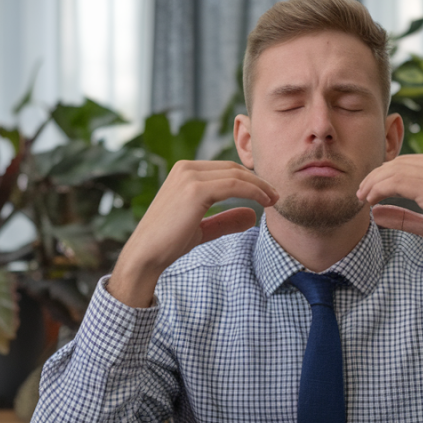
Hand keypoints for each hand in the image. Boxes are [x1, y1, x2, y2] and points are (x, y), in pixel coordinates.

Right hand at [107, 161, 277, 306]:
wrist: (146, 254)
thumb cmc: (169, 242)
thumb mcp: (202, 227)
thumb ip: (225, 220)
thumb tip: (253, 217)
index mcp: (185, 171)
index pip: (226, 169)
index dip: (250, 179)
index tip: (268, 193)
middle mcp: (186, 168)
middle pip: (233, 168)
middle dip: (258, 181)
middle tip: (276, 195)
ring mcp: (189, 177)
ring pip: (236, 175)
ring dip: (260, 185)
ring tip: (274, 199)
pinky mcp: (194, 190)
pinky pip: (233, 185)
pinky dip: (253, 191)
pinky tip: (264, 202)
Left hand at [357, 153, 422, 301]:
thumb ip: (402, 215)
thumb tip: (375, 212)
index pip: (406, 162)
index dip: (383, 174)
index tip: (367, 190)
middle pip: (398, 163)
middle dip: (374, 178)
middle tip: (360, 194)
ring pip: (394, 171)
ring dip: (373, 184)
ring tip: (363, 198)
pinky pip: (398, 182)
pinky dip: (380, 190)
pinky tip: (372, 201)